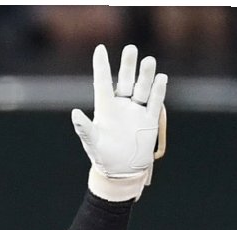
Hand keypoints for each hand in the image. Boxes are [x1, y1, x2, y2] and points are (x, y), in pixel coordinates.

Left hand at [72, 44, 166, 201]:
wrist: (122, 172)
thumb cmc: (103, 157)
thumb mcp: (93, 143)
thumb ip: (85, 128)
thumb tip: (75, 114)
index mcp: (105, 108)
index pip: (102, 82)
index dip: (101, 66)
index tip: (100, 49)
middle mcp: (121, 106)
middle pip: (125, 80)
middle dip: (128, 65)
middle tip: (131, 49)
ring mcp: (136, 112)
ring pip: (142, 88)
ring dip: (146, 75)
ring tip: (149, 61)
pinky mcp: (149, 121)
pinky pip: (155, 102)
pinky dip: (158, 91)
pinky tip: (161, 78)